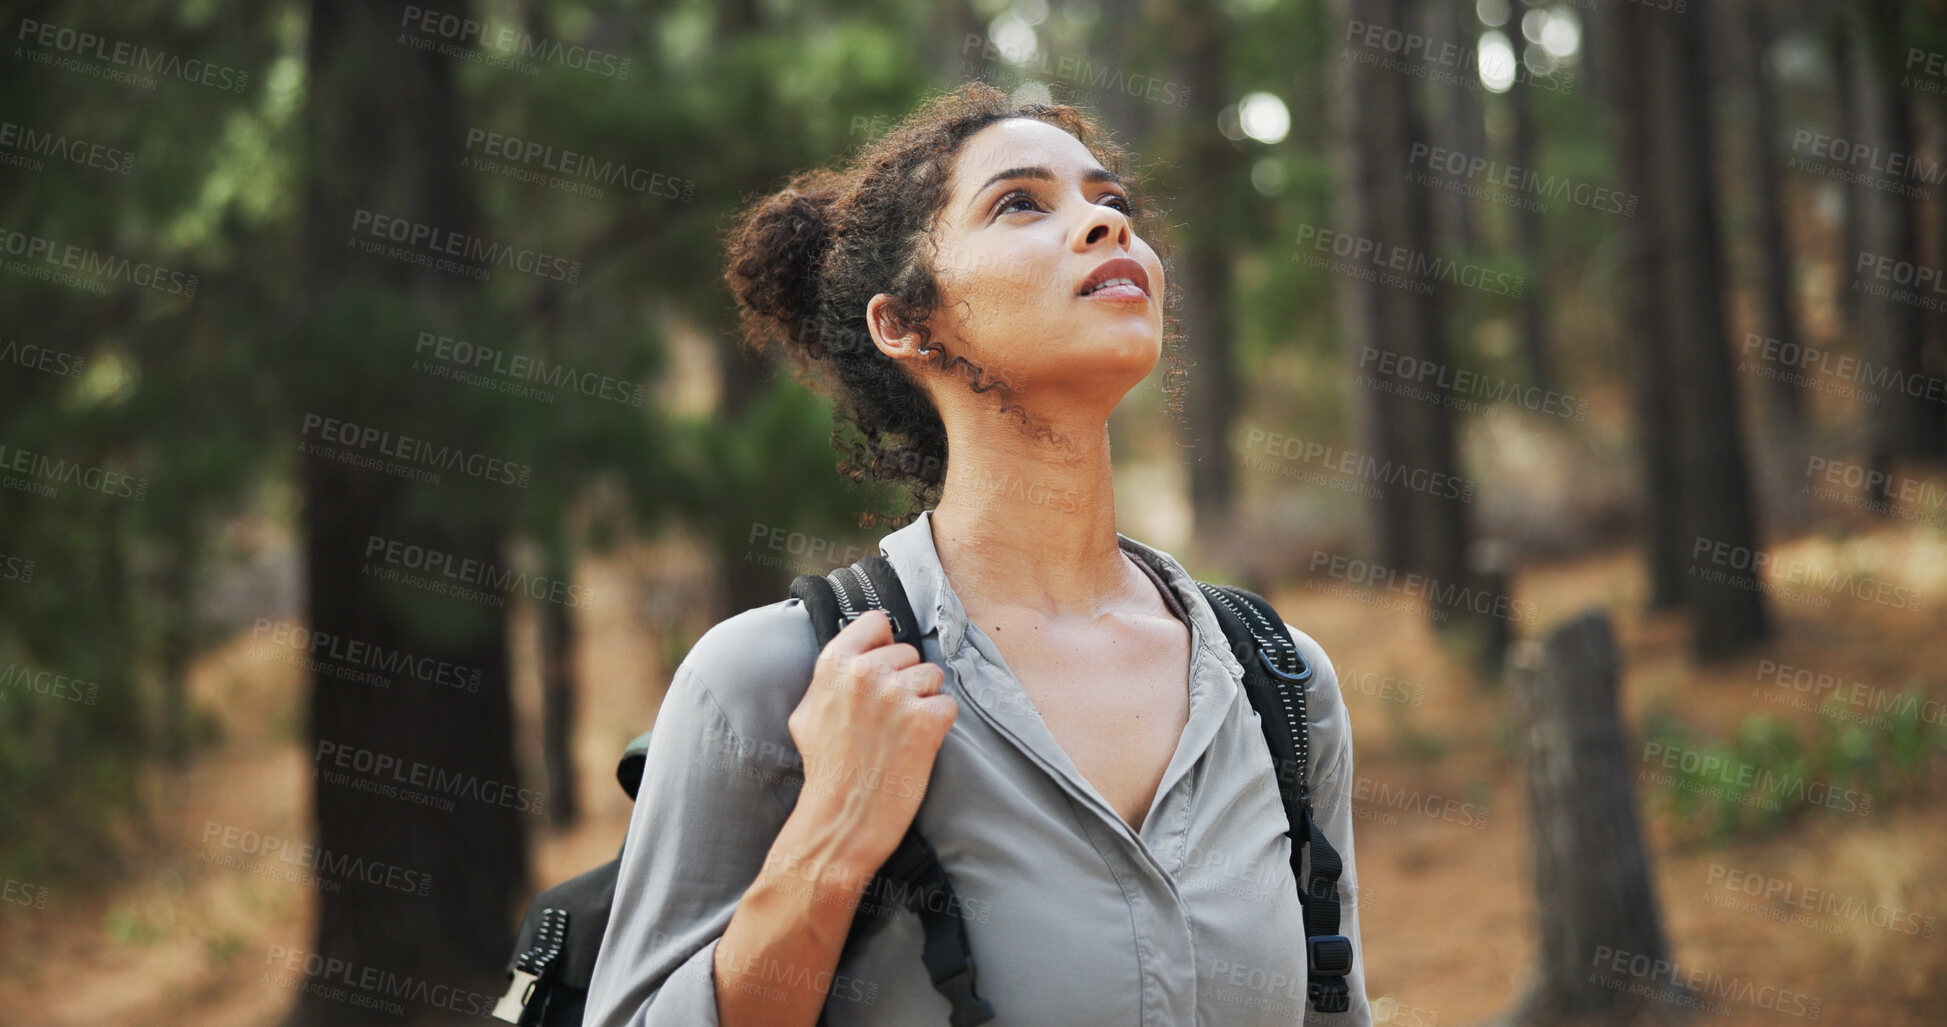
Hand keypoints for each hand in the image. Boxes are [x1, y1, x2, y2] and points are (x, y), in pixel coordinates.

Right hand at [786, 609, 957, 872]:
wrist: (841, 820)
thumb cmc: (826, 769)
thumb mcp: (808, 712)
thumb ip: (832, 677)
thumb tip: (858, 650)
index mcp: (834, 664)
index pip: (876, 622)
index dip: (883, 644)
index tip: (883, 666)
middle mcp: (865, 672)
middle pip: (910, 652)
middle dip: (905, 680)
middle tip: (886, 719)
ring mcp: (897, 695)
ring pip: (933, 677)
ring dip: (923, 702)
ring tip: (899, 734)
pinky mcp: (926, 721)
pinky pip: (948, 706)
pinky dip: (938, 726)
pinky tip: (915, 747)